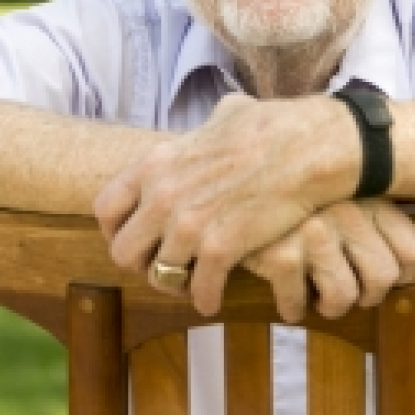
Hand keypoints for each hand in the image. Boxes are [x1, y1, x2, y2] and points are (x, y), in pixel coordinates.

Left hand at [93, 93, 358, 315]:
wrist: (309, 145)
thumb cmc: (272, 126)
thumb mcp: (222, 116)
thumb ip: (202, 132)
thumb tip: (210, 127)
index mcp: (156, 163)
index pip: (105, 208)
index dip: (116, 231)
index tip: (137, 240)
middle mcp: (162, 195)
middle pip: (123, 252)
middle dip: (142, 264)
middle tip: (164, 267)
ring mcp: (189, 224)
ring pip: (159, 276)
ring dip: (176, 285)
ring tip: (193, 284)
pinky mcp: (221, 247)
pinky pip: (199, 289)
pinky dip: (206, 299)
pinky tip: (214, 298)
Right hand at [243, 200, 414, 323]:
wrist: (230, 177)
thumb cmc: (289, 185)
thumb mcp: (336, 184)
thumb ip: (370, 209)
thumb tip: (404, 261)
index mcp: (367, 194)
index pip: (411, 248)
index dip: (399, 274)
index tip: (377, 277)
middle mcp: (346, 210)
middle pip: (384, 277)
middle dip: (365, 296)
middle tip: (347, 292)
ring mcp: (314, 232)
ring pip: (345, 296)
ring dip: (330, 307)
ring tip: (317, 299)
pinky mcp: (281, 254)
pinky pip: (298, 303)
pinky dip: (291, 307)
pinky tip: (286, 296)